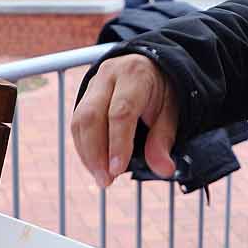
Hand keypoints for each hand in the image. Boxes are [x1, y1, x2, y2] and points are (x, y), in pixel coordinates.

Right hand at [71, 54, 179, 187]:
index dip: (117, 143)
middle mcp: (108, 75)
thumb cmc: (161, 91)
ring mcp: (92, 84)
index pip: (121, 111)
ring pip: (79, 120)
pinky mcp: (83, 96)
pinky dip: (84, 148)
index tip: (117, 170)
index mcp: (135, 75)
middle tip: (106, 181)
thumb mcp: (171, 112)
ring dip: (87, 154)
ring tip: (101, 177)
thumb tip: (164, 170)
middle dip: (96, 153)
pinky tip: (95, 165)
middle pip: (92, 116)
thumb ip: (164, 140)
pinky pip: (76, 124)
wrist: (147, 67)